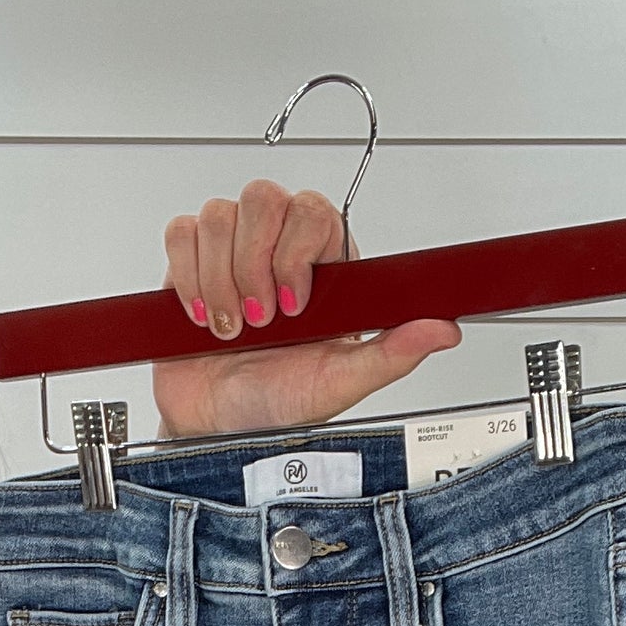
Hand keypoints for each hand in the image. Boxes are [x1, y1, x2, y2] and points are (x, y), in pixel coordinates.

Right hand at [155, 178, 458, 438]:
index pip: (316, 213)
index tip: (294, 306)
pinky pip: (182, 234)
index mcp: (323, 271)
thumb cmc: (275, 407)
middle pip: (264, 198)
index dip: (298, 251)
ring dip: (220, 279)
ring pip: (219, 216)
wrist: (214, 426)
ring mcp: (232, 253)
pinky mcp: (191, 262)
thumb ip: (391, 354)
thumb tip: (442, 330)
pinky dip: (188, 277)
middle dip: (255, 262)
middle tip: (261, 317)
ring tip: (232, 327)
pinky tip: (204, 315)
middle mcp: (278, 251)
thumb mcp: (339, 385)